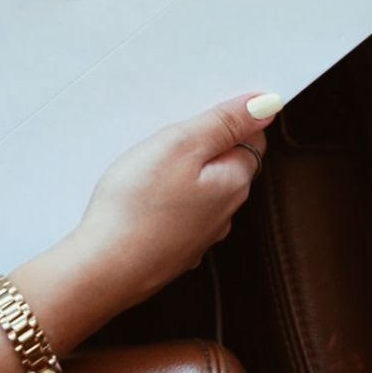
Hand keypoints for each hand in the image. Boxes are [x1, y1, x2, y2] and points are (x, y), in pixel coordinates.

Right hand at [69, 91, 279, 310]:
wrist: (103, 268)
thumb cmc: (138, 206)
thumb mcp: (181, 145)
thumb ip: (225, 123)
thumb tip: (268, 104)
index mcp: (233, 183)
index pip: (252, 140)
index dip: (231, 118)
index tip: (203, 109)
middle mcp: (224, 213)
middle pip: (227, 165)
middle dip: (206, 144)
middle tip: (171, 132)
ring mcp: (199, 235)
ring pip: (202, 190)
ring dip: (185, 172)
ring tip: (152, 161)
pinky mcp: (174, 248)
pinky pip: (180, 211)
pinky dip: (168, 199)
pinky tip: (143, 195)